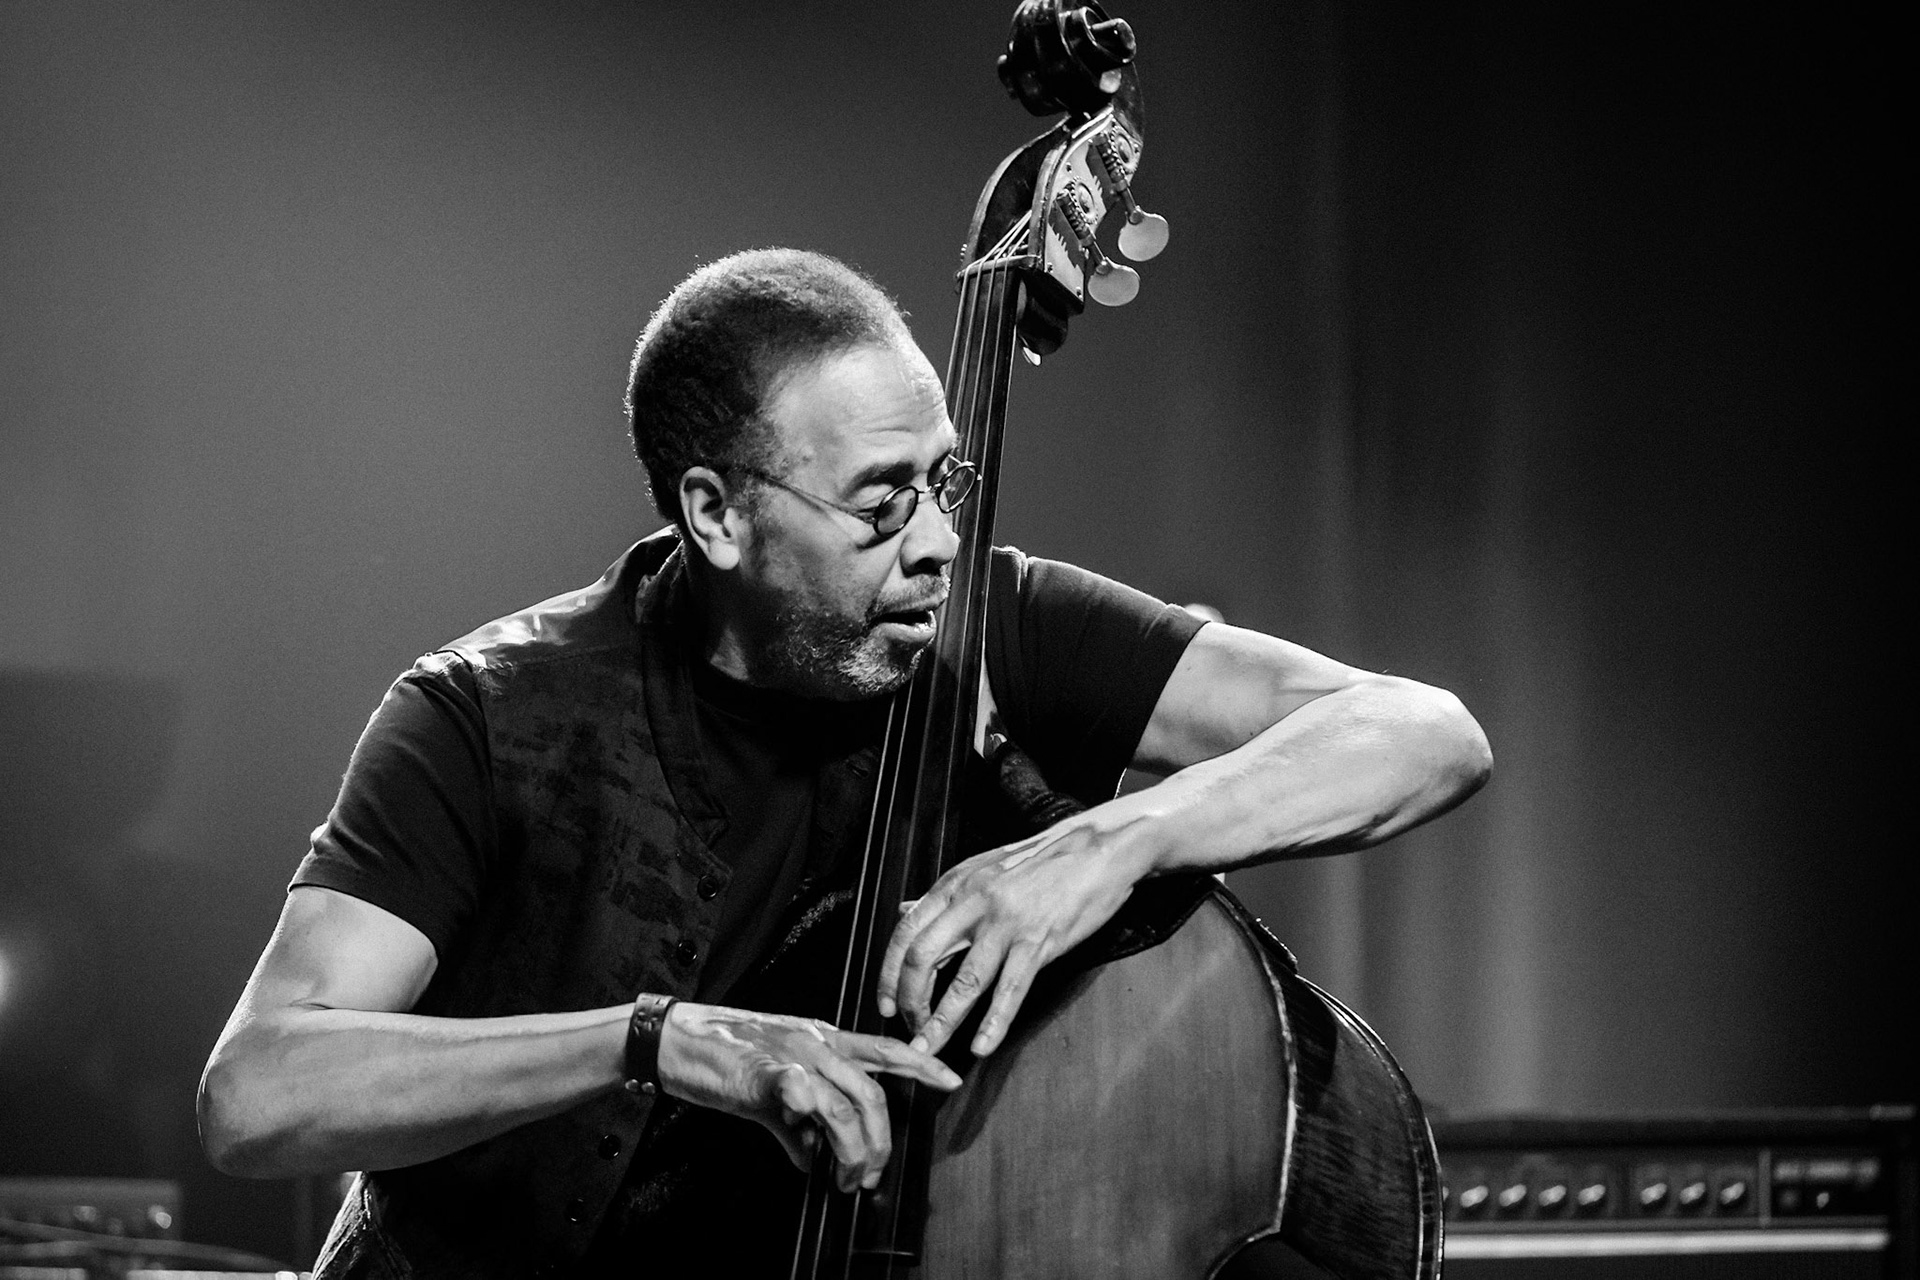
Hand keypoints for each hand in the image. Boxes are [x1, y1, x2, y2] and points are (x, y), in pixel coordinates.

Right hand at [654, 1002, 960, 1191]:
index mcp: (823, 1037)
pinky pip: (809, 1108)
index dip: (921, 1063)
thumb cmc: (724, 1059)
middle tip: (869, 1173)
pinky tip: (804, 1156)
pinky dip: (811, 1142)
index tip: (950, 1080)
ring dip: (853, 1151)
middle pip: (874, 1092)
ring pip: (848, 1106)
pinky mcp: (771, 1074)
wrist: (678, 1041)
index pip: (884, 1048)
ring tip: (844, 1177)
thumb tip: (815, 1157)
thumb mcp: (772, 1087)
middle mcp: (817, 1041)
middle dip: (881, 1141)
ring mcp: (796, 1055)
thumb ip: (799, 1120)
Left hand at [875, 811, 1147, 1057]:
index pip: (906, 933)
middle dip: (909, 1001)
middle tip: (908, 1031)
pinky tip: (981, 1047)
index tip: (884, 1003)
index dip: (888, 973)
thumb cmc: (1041, 862)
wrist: (1098, 848)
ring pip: (963, 981)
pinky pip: (1010, 988)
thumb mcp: (983, 869)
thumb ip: (944, 896)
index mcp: (956, 885)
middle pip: (923, 958)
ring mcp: (1007, 922)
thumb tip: (904, 911)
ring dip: (941, 1022)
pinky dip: (994, 1023)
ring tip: (928, 1051)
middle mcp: (974, 902)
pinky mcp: (1039, 940)